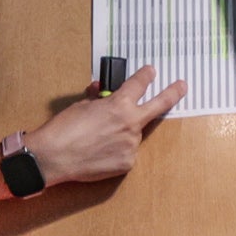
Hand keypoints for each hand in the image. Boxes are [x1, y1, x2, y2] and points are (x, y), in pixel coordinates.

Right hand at [25, 67, 190, 187]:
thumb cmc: (63, 129)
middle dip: (172, 93)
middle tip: (182, 86)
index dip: (146, 75)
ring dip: (123, 132)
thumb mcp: (80, 106)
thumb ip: (98, 99)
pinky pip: (126, 152)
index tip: (151, 72)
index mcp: (119, 105)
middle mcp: (130, 124)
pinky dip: (116, 151)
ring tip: (98, 139)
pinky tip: (98, 152)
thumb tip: (101, 92)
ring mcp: (131, 145)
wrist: (53, 157)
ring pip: (133, 134)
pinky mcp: (127, 163)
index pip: (139, 84)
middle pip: (158, 105)